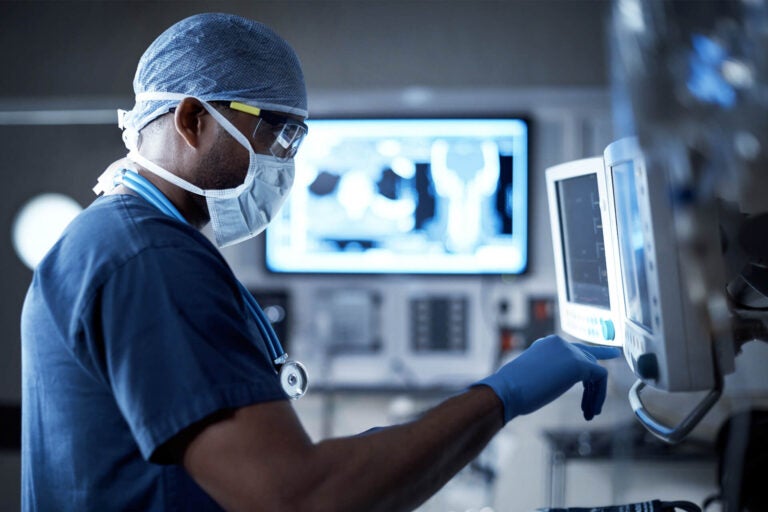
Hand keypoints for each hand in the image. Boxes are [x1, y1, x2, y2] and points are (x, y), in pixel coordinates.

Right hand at [473, 335, 620, 422]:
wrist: (507, 390)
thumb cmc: (513, 390)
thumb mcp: (534, 376)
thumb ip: (550, 373)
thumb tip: (557, 382)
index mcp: (547, 344)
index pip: (575, 349)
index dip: (591, 358)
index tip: (609, 358)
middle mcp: (560, 343)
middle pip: (588, 360)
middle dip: (594, 385)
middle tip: (592, 408)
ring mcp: (569, 351)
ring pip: (596, 371)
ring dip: (595, 395)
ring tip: (590, 414)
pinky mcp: (578, 363)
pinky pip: (600, 377)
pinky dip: (599, 395)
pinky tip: (591, 410)